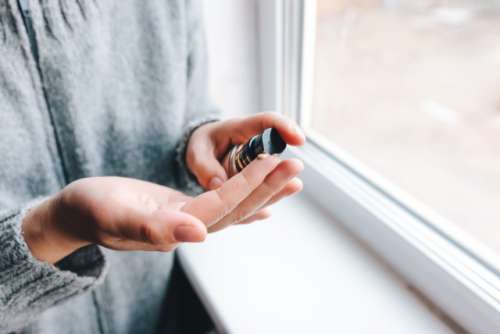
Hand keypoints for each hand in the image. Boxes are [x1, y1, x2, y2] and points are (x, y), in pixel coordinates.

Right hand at [22, 153, 299, 263]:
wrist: (78, 214)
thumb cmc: (90, 210)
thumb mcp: (114, 214)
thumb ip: (154, 227)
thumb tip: (199, 235)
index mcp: (175, 227)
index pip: (222, 205)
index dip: (249, 183)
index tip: (274, 161)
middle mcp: (188, 228)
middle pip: (237, 208)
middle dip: (267, 186)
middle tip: (296, 164)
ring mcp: (188, 221)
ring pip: (234, 208)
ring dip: (263, 191)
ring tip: (290, 175)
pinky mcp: (184, 212)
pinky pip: (222, 208)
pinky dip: (245, 202)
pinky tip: (265, 203)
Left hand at [186, 112, 305, 230]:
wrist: (202, 151)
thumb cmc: (201, 146)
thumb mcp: (196, 151)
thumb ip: (204, 165)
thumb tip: (218, 183)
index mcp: (239, 128)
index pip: (266, 122)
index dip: (284, 127)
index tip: (298, 140)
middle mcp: (253, 145)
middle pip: (273, 150)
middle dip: (284, 160)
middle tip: (295, 168)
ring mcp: (255, 163)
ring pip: (270, 172)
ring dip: (279, 181)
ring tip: (291, 187)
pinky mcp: (253, 179)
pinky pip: (260, 187)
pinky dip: (263, 196)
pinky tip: (264, 212)